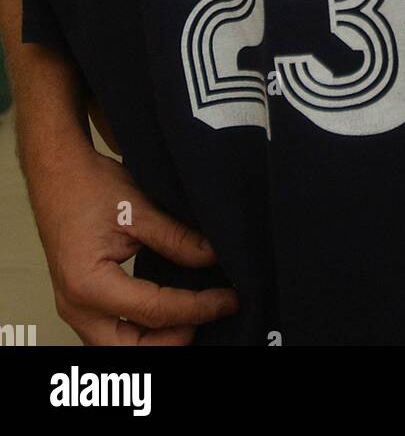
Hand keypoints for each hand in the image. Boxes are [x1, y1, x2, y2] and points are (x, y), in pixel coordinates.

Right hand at [28, 143, 238, 344]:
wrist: (57, 173)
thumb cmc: (88, 186)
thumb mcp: (139, 208)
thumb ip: (177, 237)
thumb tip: (213, 257)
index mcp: (89, 285)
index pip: (154, 311)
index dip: (197, 308)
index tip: (228, 300)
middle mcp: (76, 306)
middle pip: (131, 350)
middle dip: (174, 339)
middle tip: (210, 313)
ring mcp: (74, 308)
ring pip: (119, 348)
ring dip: (157, 340)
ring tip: (194, 315)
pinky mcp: (79, 303)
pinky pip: (111, 333)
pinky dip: (142, 331)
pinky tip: (169, 313)